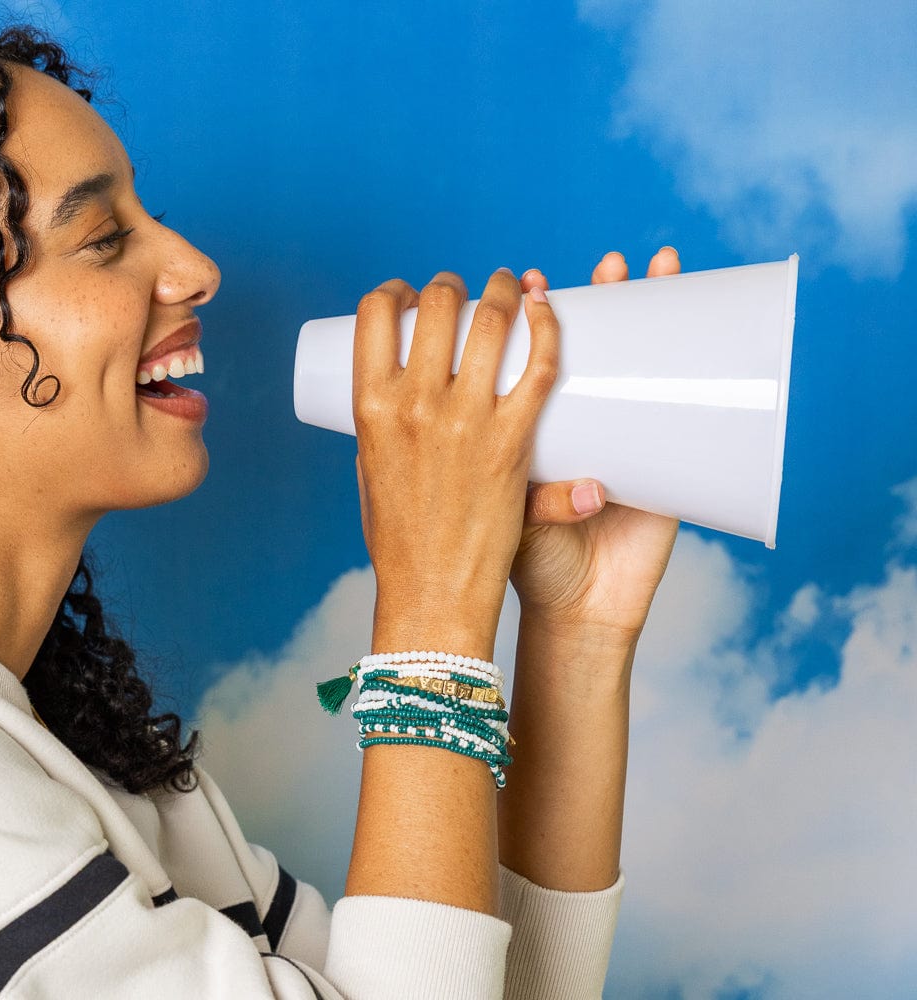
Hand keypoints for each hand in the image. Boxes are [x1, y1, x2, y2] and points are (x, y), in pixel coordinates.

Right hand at [353, 267, 558, 654]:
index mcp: (369, 406)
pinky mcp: (512, 442)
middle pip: (435, 305)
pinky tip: (546, 311)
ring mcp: (465, 420)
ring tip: (514, 288)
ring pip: (491, 321)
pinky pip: (538, 366)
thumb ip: (385, 427)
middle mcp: (413, 403)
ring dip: (505, 289)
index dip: (396, 290)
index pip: (374, 314)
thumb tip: (406, 394)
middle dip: (451, 284)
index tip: (411, 294)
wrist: (433, 592)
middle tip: (467, 292)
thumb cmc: (399, 538)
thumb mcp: (370, 471)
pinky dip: (547, 326)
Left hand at [511, 249, 681, 647]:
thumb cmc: (532, 564)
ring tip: (645, 267)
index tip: (525, 282)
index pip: (526, 355)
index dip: (526, 316)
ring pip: (629, 358)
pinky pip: (679, 401)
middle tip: (599, 270)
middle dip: (587, 299)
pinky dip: (688, 351)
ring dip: (638, 306)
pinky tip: (691, 306)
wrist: (575, 609)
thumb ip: (534, 498)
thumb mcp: (513, 517)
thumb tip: (588, 489)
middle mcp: (574, 420)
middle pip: (578, 343)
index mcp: (528, 425)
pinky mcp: (665, 456)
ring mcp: (619, 433)